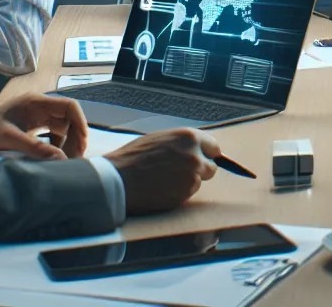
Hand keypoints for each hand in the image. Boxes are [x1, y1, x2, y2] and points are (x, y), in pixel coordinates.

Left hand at [0, 91, 88, 160]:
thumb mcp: (8, 138)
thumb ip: (35, 148)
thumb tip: (61, 159)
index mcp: (35, 102)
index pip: (70, 107)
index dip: (81, 123)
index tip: (83, 143)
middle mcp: (38, 107)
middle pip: (68, 118)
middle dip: (75, 136)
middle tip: (75, 157)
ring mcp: (34, 116)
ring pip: (61, 127)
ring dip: (66, 142)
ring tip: (64, 160)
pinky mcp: (29, 126)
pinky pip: (50, 134)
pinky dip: (55, 145)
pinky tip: (50, 156)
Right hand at [104, 128, 220, 214]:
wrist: (117, 180)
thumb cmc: (133, 157)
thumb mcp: (160, 139)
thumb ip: (182, 143)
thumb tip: (196, 149)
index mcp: (189, 137)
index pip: (214, 147)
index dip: (206, 154)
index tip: (203, 159)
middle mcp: (195, 156)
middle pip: (211, 167)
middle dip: (200, 170)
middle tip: (181, 172)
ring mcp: (191, 177)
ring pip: (198, 182)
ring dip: (187, 182)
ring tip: (164, 180)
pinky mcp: (184, 195)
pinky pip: (187, 194)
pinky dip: (178, 193)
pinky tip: (161, 189)